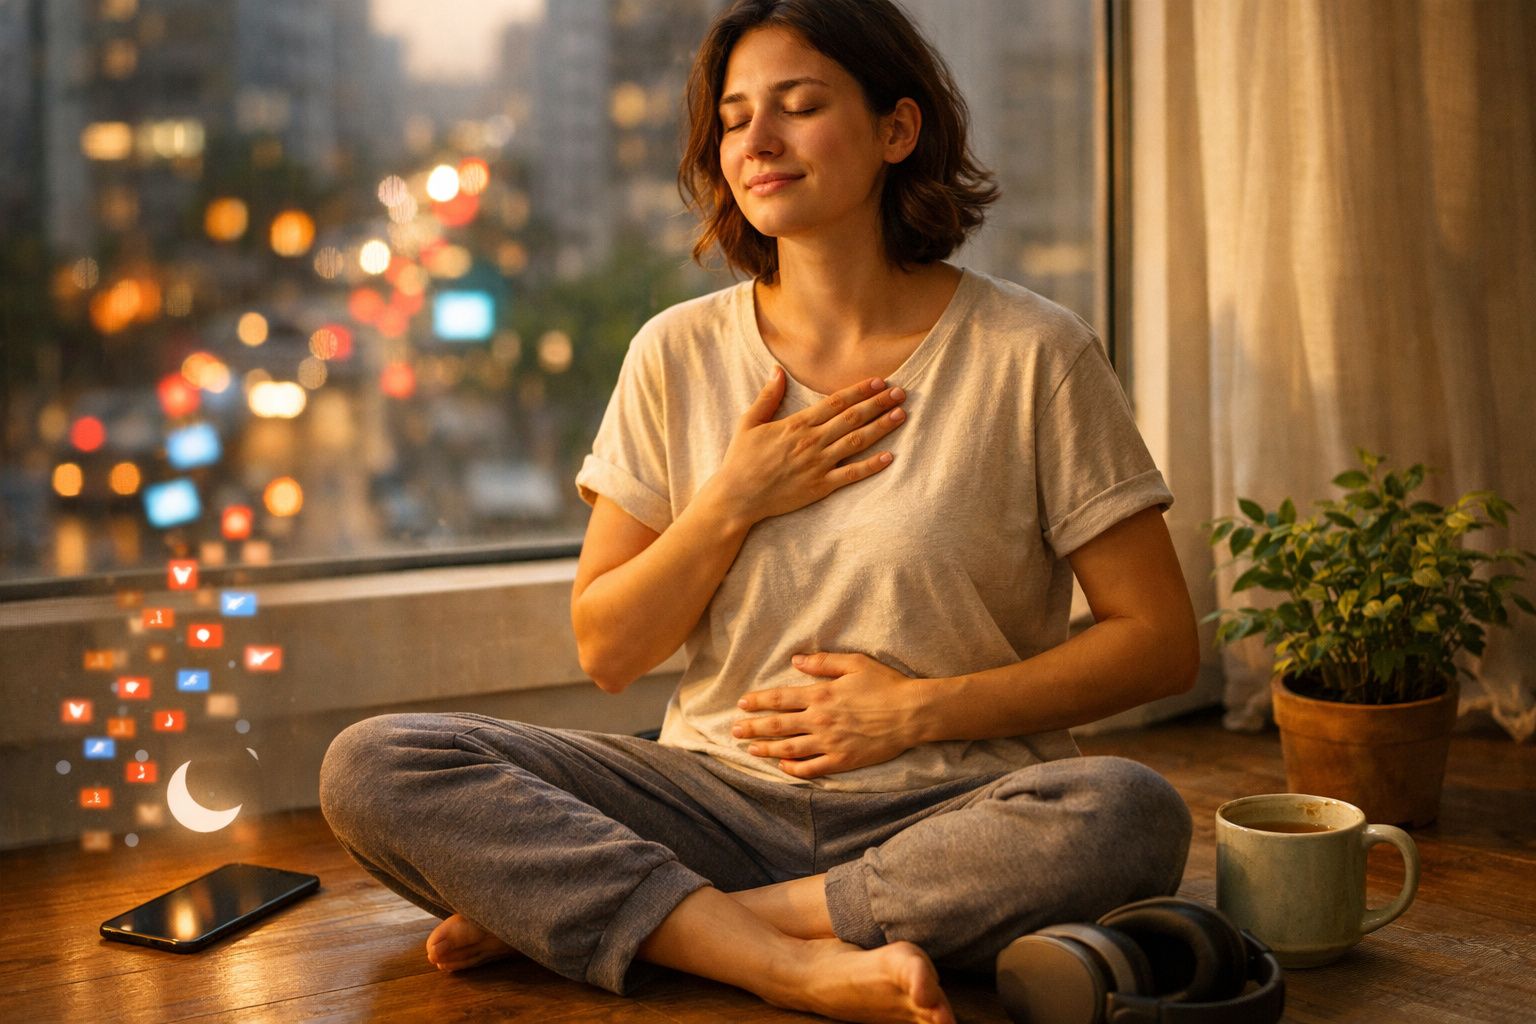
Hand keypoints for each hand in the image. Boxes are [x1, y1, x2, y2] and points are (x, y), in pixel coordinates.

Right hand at [707, 370, 906, 525]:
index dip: (859, 390)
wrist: (737, 497)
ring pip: (857, 442)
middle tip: (900, 392)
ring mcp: (818, 464)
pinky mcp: (820, 487)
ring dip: (881, 427)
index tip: (878, 381)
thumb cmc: (741, 460)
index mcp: (796, 424)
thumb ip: (767, 397)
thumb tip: (777, 370)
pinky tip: (890, 456)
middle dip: (878, 403)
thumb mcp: (749, 422)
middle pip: (852, 418)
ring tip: (901, 415)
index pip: (835, 402)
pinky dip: (872, 466)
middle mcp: (811, 441)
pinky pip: (851, 474)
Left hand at [732, 652, 927, 778]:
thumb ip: (823, 662)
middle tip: (734, 731)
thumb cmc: (886, 684)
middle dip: (754, 727)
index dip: (759, 702)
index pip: (781, 699)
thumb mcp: (854, 663)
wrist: (912, 713)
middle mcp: (820, 720)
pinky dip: (793, 769)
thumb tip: (796, 660)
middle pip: (778, 725)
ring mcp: (830, 743)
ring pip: (789, 748)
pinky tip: (782, 767)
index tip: (742, 704)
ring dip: (766, 749)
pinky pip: (812, 768)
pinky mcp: (842, 760)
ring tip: (749, 750)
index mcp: (821, 695)